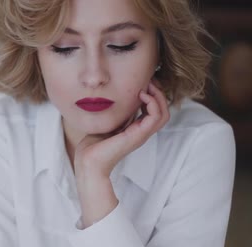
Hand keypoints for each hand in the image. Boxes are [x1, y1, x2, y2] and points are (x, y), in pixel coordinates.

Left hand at [74, 81, 169, 226]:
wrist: (88, 161)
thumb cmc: (93, 143)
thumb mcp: (107, 121)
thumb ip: (116, 111)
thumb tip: (118, 95)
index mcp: (135, 129)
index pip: (155, 110)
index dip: (152, 94)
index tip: (143, 81)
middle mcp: (141, 132)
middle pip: (163, 111)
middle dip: (158, 92)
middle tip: (148, 80)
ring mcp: (141, 134)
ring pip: (164, 113)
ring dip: (158, 96)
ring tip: (147, 86)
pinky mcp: (138, 135)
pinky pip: (156, 117)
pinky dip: (153, 103)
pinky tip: (141, 94)